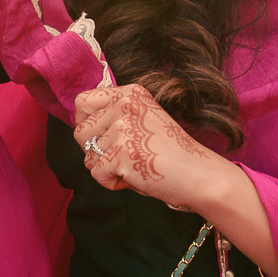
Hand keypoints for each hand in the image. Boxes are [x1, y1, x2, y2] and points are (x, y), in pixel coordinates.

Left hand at [72, 84, 236, 212]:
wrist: (197, 174)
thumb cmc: (170, 154)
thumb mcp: (142, 121)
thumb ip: (114, 117)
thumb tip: (80, 127)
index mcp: (130, 94)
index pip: (82, 101)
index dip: (85, 124)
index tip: (101, 137)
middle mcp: (125, 105)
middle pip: (80, 131)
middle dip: (94, 150)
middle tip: (122, 157)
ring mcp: (123, 128)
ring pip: (88, 155)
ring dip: (106, 168)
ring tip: (132, 167)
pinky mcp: (122, 153)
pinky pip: (97, 174)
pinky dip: (113, 183)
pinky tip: (136, 177)